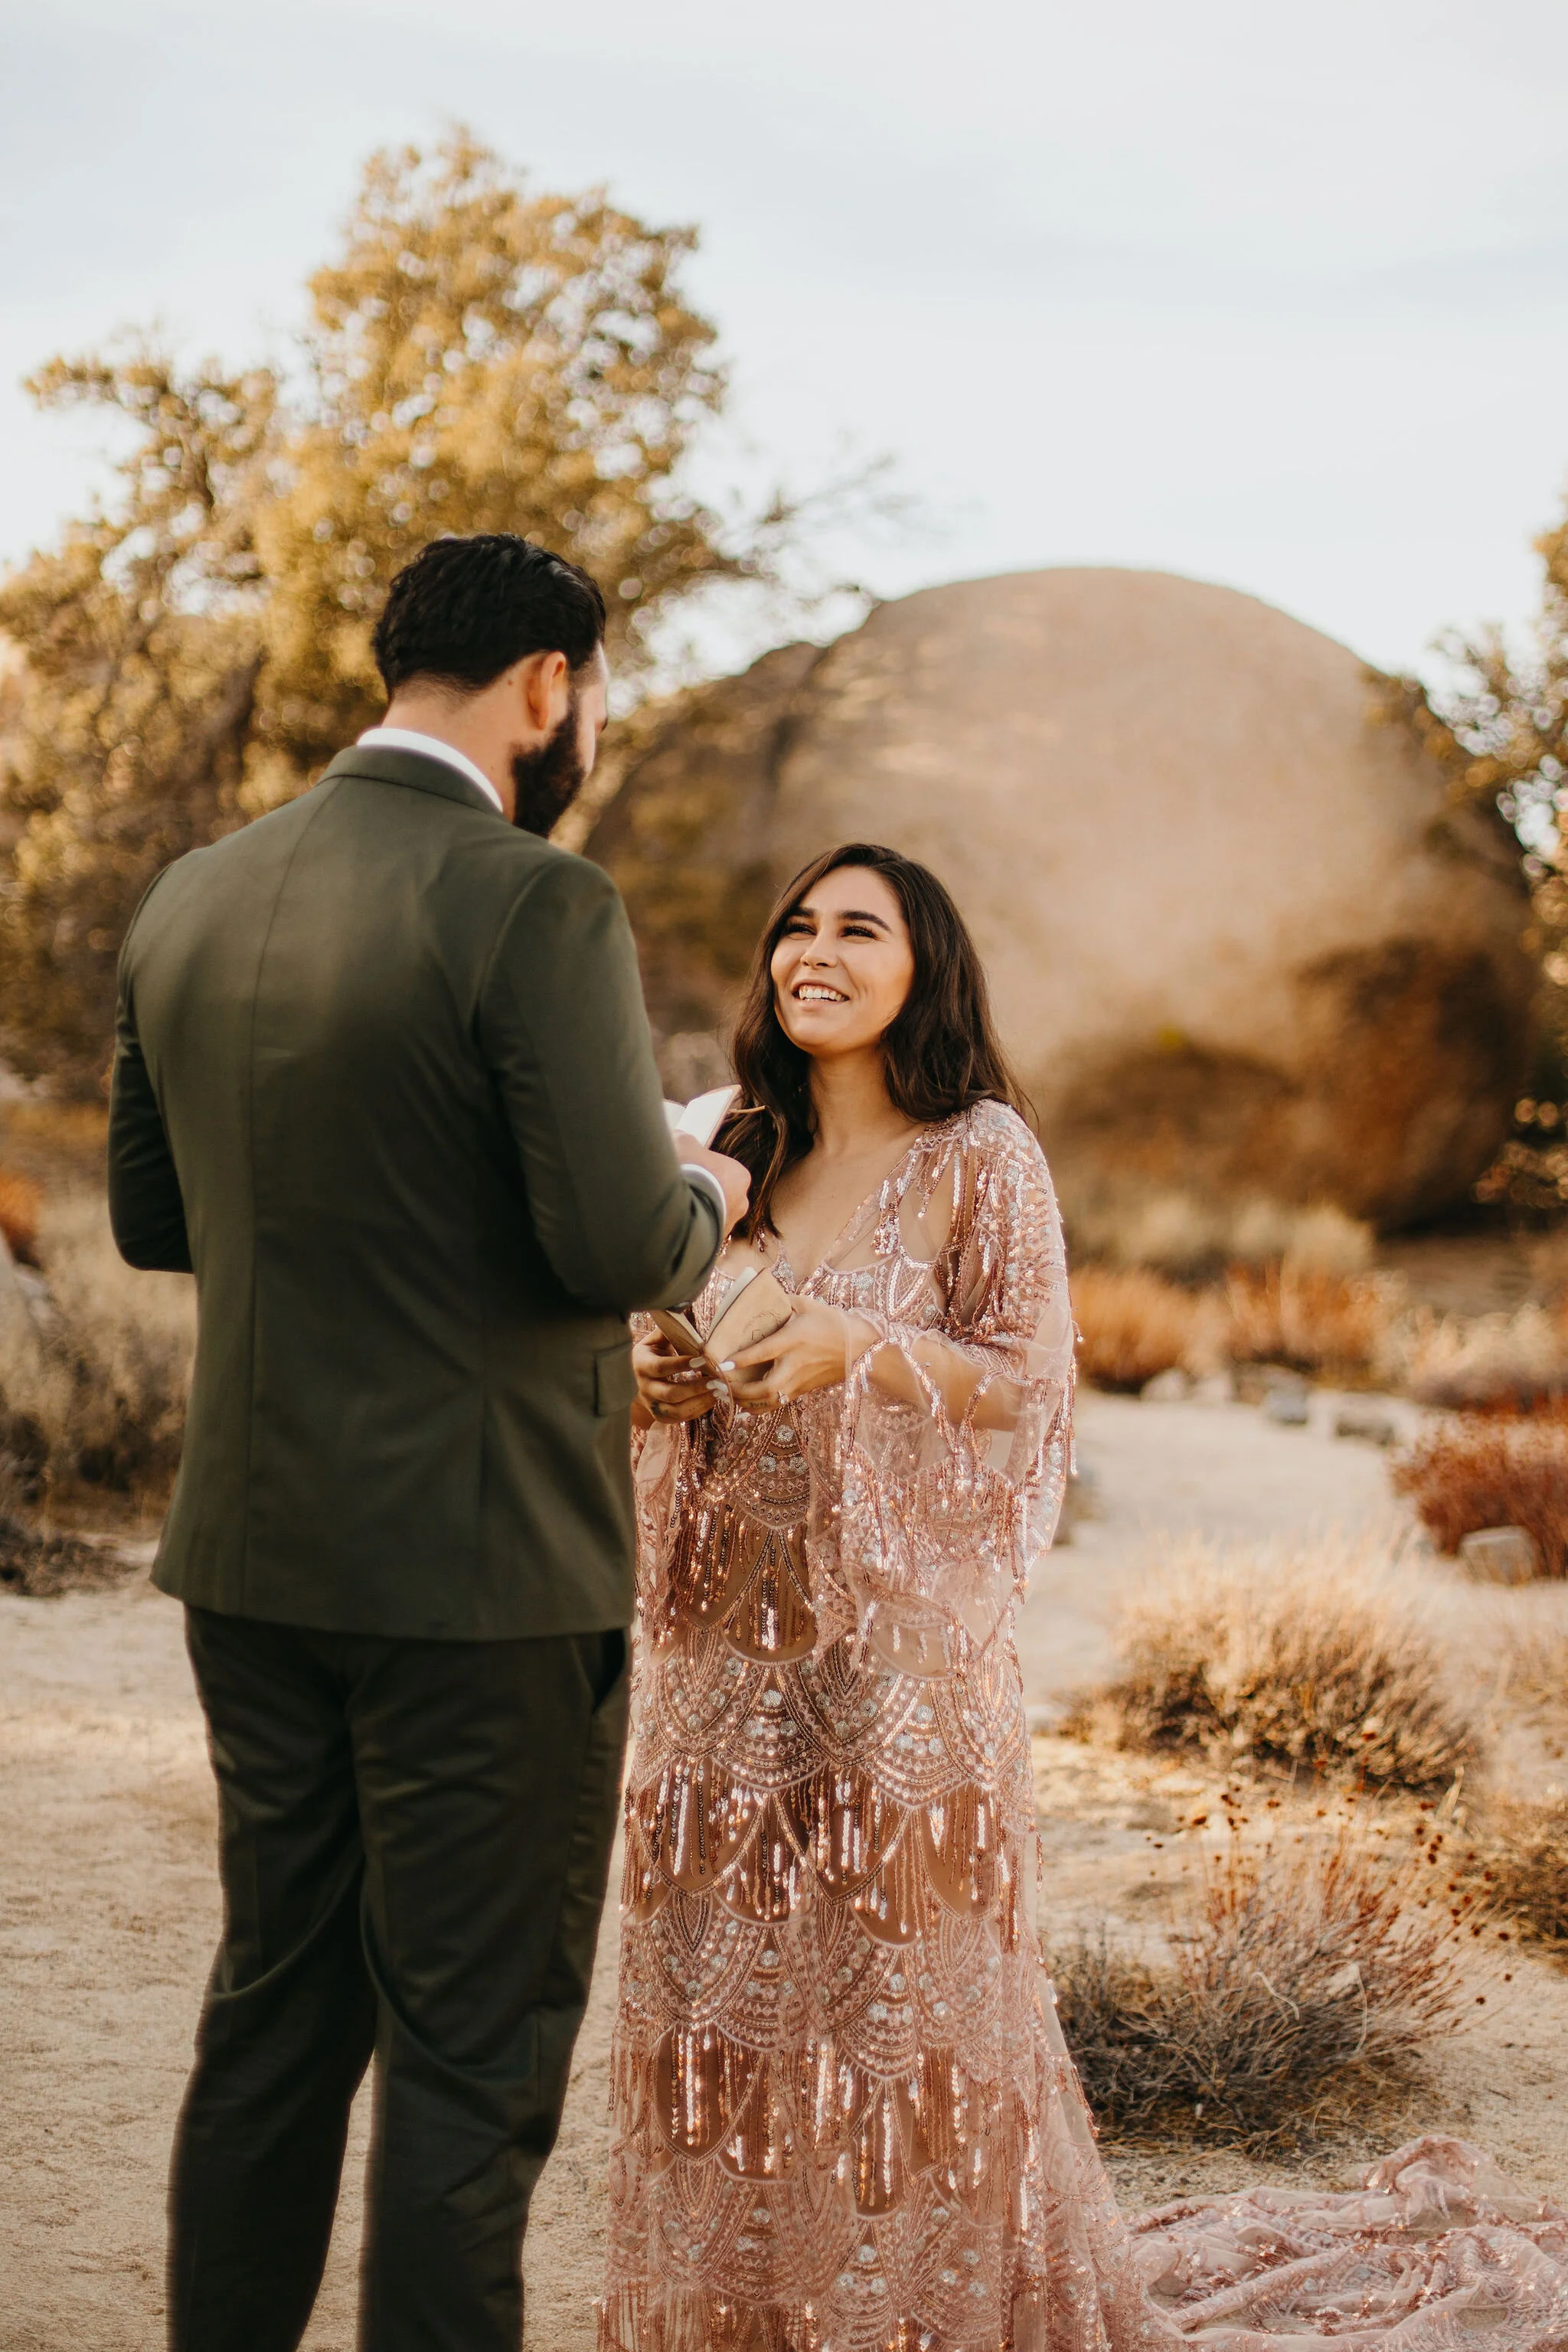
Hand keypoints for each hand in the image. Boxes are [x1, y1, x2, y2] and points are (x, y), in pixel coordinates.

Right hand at [632, 1330, 724, 1427]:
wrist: (633, 1377)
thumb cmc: (651, 1353)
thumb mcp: (655, 1340)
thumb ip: (669, 1331)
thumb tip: (683, 1313)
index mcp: (641, 1364)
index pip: (661, 1367)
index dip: (682, 1364)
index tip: (704, 1359)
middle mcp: (644, 1387)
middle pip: (671, 1393)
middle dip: (696, 1388)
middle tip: (717, 1380)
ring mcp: (651, 1404)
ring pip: (676, 1410)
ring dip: (700, 1402)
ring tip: (718, 1391)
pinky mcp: (659, 1415)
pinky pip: (679, 1418)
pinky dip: (698, 1411)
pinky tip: (712, 1399)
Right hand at [676, 1136, 750, 1236]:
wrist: (682, 1209)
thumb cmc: (690, 1172)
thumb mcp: (684, 1143)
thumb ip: (685, 1141)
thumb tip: (679, 1139)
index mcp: (740, 1176)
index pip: (725, 1170)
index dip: (705, 1168)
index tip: (691, 1167)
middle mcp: (740, 1203)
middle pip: (720, 1194)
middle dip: (703, 1191)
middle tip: (682, 1187)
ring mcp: (727, 1225)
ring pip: (711, 1215)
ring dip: (696, 1211)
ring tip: (675, 1205)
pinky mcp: (713, 1243)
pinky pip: (701, 1232)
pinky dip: (690, 1227)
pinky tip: (674, 1220)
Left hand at [721, 1298, 872, 1405]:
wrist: (861, 1347)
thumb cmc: (833, 1321)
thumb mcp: (808, 1304)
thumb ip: (783, 1300)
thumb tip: (761, 1295)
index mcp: (794, 1340)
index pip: (763, 1353)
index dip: (740, 1360)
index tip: (721, 1364)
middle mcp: (795, 1364)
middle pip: (765, 1387)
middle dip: (739, 1391)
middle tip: (721, 1386)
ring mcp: (800, 1380)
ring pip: (770, 1400)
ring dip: (747, 1402)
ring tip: (728, 1397)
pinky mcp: (804, 1389)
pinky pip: (778, 1403)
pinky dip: (760, 1407)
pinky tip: (745, 1404)